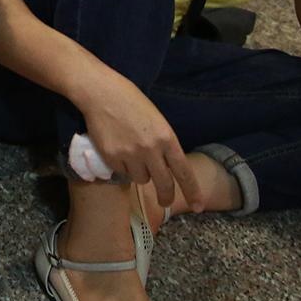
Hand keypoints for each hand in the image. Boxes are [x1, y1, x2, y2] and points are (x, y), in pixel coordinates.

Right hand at [74, 69, 202, 212]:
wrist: (101, 93)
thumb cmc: (131, 102)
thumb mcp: (157, 121)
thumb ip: (163, 144)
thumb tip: (163, 168)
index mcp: (166, 138)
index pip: (184, 171)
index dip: (192, 191)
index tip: (198, 206)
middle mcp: (150, 150)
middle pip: (164, 183)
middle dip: (166, 196)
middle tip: (164, 202)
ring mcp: (130, 155)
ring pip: (140, 178)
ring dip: (139, 173)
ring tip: (131, 155)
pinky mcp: (111, 158)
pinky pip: (121, 172)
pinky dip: (121, 167)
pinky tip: (117, 149)